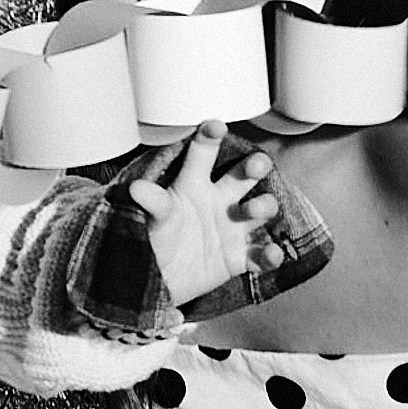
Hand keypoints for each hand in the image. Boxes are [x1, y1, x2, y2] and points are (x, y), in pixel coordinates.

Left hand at [127, 121, 282, 308]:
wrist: (158, 281)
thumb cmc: (155, 241)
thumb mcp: (155, 220)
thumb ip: (153, 203)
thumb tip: (137, 188)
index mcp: (194, 185)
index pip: (204, 154)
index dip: (211, 137)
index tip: (216, 126)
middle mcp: (219, 200)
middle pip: (244, 174)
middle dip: (255, 166)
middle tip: (256, 166)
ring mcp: (232, 227)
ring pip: (260, 209)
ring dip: (263, 206)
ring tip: (253, 210)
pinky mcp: (239, 256)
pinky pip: (261, 253)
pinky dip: (269, 254)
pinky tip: (270, 253)